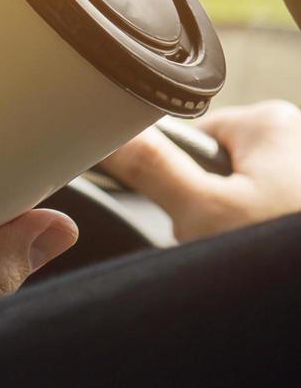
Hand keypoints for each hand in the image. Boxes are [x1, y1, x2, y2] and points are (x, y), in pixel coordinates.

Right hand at [101, 100, 300, 241]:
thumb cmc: (286, 255)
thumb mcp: (203, 212)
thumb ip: (150, 168)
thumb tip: (106, 136)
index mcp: (268, 122)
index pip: (188, 139)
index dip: (173, 180)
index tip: (182, 210)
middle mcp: (297, 139)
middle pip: (216, 172)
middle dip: (206, 212)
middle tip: (217, 240)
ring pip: (242, 202)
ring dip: (233, 233)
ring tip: (248, 256)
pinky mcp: (300, 212)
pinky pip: (265, 221)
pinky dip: (259, 244)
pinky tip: (265, 265)